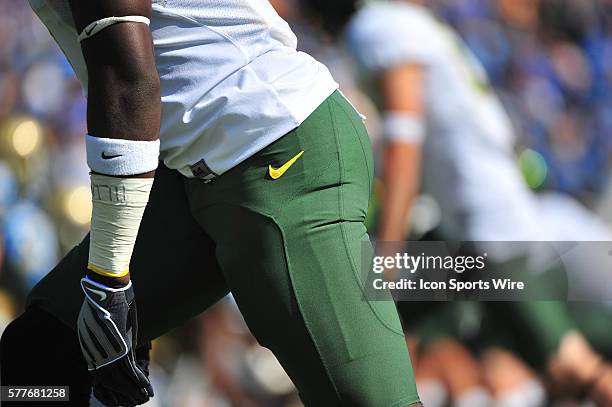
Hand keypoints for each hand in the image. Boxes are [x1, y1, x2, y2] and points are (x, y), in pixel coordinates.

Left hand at [78, 276, 153, 405]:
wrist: (107, 290)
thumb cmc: (105, 299)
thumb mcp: (102, 320)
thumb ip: (106, 335)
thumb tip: (113, 342)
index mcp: (90, 349)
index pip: (96, 377)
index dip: (105, 391)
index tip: (112, 399)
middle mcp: (97, 354)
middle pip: (108, 384)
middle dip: (119, 396)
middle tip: (128, 404)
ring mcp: (109, 352)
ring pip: (120, 381)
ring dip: (131, 392)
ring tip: (141, 399)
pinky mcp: (121, 349)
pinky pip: (131, 371)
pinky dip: (138, 381)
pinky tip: (145, 388)